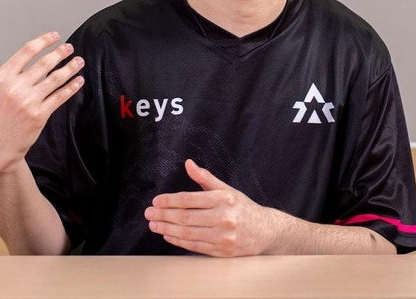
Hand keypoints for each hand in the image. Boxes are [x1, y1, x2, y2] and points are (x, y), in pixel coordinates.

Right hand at [0, 32, 84, 171]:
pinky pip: (59, 97)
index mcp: (2, 78)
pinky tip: (79, 80)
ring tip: (79, 61)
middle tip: (69, 47)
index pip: (26, 52)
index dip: (42, 41)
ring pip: (55, 79)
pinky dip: (71, 87)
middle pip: (44, 64)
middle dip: (60, 53)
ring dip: (70, 68)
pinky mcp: (39, 115)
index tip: (55, 36)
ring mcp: (28, 102)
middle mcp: (15, 88)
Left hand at [144, 159, 279, 256]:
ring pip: (188, 233)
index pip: (190, 199)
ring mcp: (223, 236)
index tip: (156, 201)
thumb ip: (205, 178)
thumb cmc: (243, 208)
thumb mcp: (227, 190)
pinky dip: (179, 241)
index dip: (170, 200)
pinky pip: (195, 246)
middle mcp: (224, 217)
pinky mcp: (222, 251)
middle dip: (164, 215)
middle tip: (149, 213)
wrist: (266, 231)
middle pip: (186, 217)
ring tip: (154, 224)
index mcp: (224, 199)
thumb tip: (188, 164)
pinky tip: (168, 234)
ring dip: (167, 229)